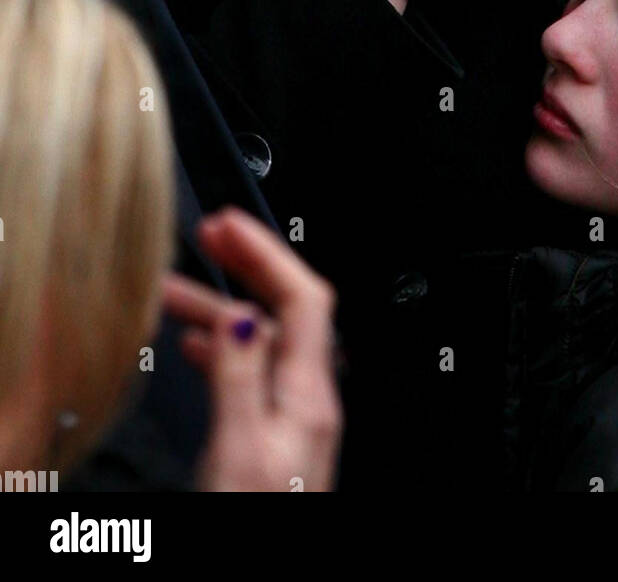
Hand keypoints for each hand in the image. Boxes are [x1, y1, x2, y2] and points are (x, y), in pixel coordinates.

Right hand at [163, 207, 341, 491]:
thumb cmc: (261, 523)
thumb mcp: (243, 447)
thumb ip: (241, 375)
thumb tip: (241, 312)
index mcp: (310, 393)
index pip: (305, 296)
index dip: (269, 251)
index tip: (230, 225)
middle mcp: (309, 400)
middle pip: (286, 311)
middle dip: (248, 266)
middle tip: (208, 237)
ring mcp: (293, 419)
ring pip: (261, 341)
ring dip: (222, 308)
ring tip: (175, 288)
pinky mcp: (274, 440)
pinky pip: (251, 372)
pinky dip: (222, 347)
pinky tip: (196, 347)